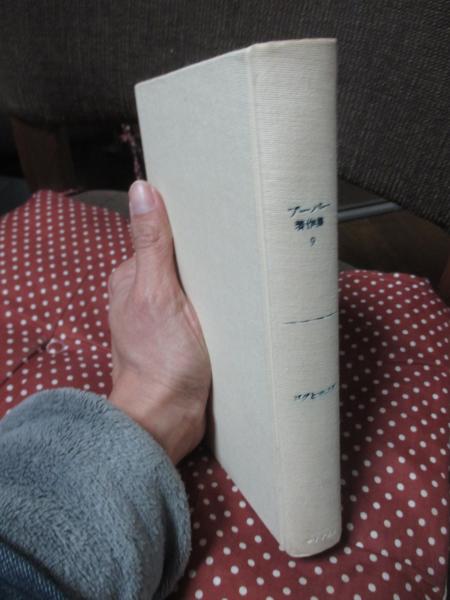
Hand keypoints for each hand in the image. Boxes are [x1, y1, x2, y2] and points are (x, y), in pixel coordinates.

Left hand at [108, 181, 210, 463]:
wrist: (167, 419)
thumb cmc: (161, 359)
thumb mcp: (157, 294)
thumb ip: (151, 244)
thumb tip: (141, 190)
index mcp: (130, 277)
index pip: (159, 237)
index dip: (185, 226)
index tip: (215, 216)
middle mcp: (141, 295)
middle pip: (176, 261)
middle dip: (202, 255)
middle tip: (236, 247)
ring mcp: (159, 318)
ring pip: (189, 285)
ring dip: (210, 281)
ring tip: (240, 273)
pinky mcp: (178, 338)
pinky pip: (198, 309)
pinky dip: (213, 303)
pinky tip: (233, 303)